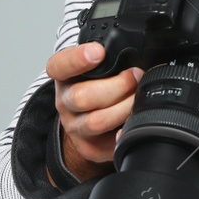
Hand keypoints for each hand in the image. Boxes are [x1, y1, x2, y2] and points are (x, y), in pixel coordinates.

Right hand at [47, 42, 141, 179]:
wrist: (91, 116)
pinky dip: (125, 131)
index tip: (98, 52)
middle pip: (82, 97)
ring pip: (96, 121)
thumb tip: (136, 57)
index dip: (77, 59)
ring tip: (138, 97)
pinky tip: (132, 123)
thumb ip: (111, 57)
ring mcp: (74, 126)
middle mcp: (65, 102)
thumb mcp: (101, 64)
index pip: (60, 66)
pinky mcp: (88, 146)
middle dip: (118, 85)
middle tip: (136, 75)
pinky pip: (109, 143)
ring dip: (124, 107)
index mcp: (64, 76)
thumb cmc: (100, 84)